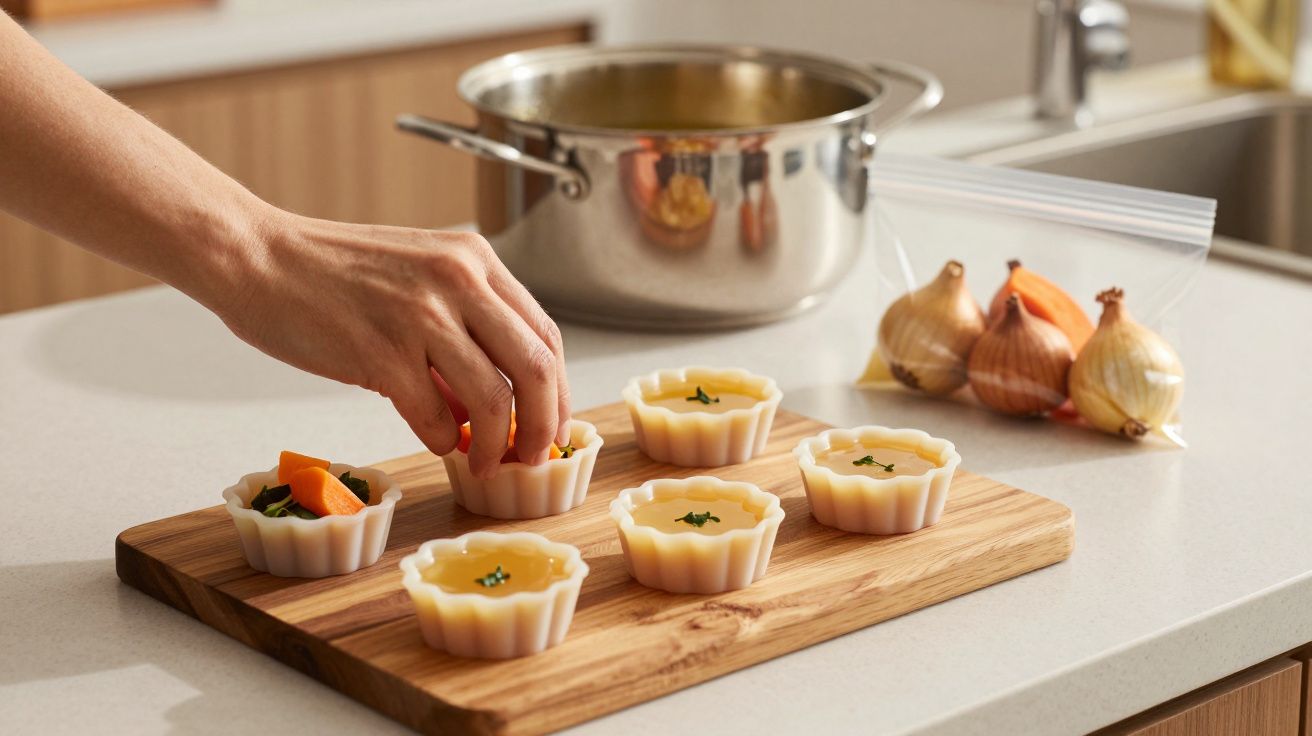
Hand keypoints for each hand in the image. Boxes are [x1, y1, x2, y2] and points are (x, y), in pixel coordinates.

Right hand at [217, 209, 569, 478]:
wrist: (257, 256)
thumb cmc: (331, 271)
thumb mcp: (418, 277)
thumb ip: (464, 330)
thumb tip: (495, 404)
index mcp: (474, 259)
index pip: (545, 333)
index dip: (559, 390)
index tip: (552, 425)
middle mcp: (457, 280)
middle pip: (536, 368)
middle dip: (543, 425)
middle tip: (533, 456)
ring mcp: (420, 315)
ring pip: (495, 399)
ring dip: (494, 445)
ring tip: (484, 463)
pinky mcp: (380, 352)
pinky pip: (434, 416)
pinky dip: (442, 440)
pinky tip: (436, 441)